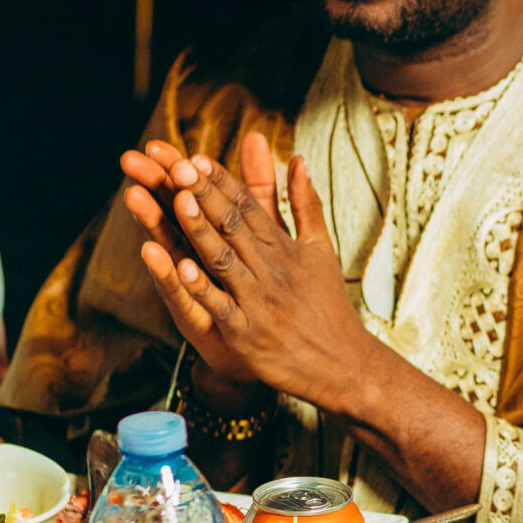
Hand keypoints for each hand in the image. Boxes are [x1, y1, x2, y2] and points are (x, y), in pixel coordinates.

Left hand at [133, 133, 381, 415]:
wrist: (343, 364)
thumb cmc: (328, 306)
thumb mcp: (322, 249)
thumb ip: (306, 204)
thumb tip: (298, 160)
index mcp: (285, 248)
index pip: (250, 207)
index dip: (223, 182)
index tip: (197, 157)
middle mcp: (272, 269)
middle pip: (234, 225)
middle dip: (205, 194)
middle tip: (179, 166)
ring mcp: (259, 301)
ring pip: (224, 259)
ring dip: (200, 230)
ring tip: (179, 200)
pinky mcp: (248, 334)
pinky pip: (222, 306)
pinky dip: (203, 288)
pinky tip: (182, 268)